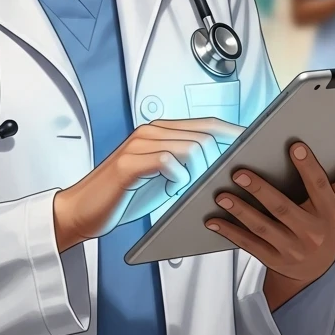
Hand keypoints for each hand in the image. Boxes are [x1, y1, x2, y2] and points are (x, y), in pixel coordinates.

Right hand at [53, 117, 242, 251]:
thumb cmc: (122, 197)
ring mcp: (138, 145)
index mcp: (159, 132)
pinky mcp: (129, 164)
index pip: (206, 123)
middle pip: (205, 134)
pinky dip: (178, 178)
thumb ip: (186, 165)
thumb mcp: (162, 178)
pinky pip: (169, 162)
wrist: (81, 211)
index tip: (254, 142)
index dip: (233, 131)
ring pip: (191, 147)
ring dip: (198, 172)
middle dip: (219, 160)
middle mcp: (150, 132)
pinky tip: (170, 189)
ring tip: (185, 189)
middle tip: (215, 181)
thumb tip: (222, 166)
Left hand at [204, 140, 334, 308]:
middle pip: (283, 209)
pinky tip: (213, 219)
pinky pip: (249, 245)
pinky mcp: (272, 260)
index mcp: (330, 213)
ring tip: (222, 195)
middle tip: (239, 171)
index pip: (320, 187)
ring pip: (262, 228)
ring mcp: (291, 249)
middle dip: (261, 191)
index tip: (294, 145)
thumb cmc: (329, 221)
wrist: (317, 270)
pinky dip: (230, 232)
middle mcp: (312, 233)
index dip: (309, 168)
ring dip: (240, 212)